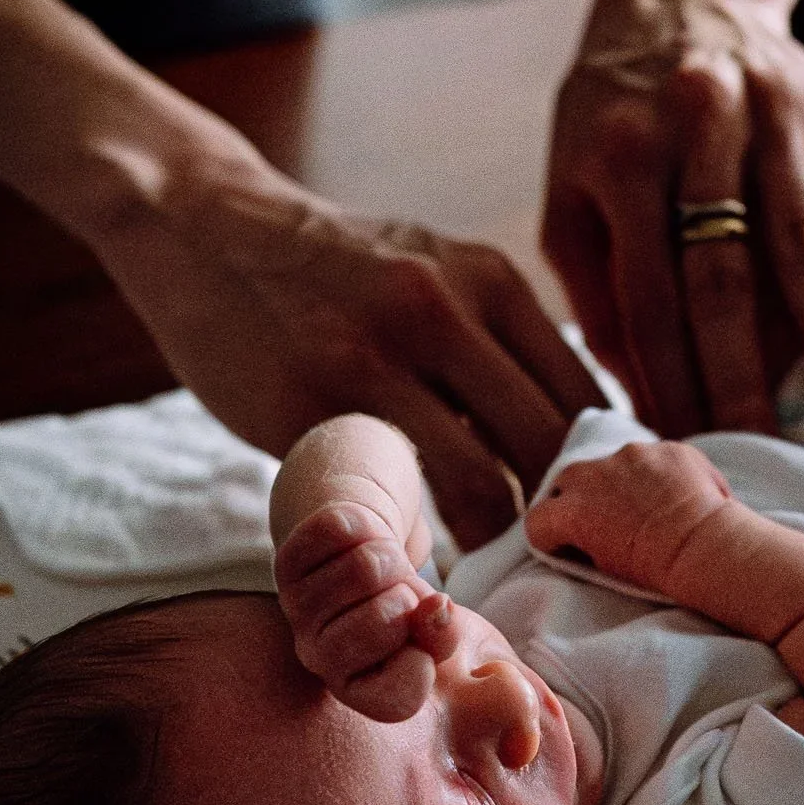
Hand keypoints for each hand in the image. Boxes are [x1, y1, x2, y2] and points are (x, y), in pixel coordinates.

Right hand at [92, 164, 604, 549]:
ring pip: (482, 484)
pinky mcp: (309, 404)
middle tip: (551, 567)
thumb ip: (498, 340)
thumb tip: (569, 439)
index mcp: (490, 280)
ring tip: (494, 576)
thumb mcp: (434, 270)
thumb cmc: (333, 271)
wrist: (204, 228)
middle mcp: (445, 310)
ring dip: (494, 545)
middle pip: (547, 444)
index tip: (591, 519)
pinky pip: (391, 499)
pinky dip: (418, 542)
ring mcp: (375, 357)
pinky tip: (421, 560)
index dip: (599, 472)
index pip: (586, 397)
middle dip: (559, 516)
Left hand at [274, 499, 456, 722]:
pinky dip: (364, 526)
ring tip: (382, 567)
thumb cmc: (405, 607)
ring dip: (389, 554)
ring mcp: (297, 610)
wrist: (366, 557)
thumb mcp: (435, 632)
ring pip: (365, 567)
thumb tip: (435, 607)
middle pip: (384, 617)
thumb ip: (445, 635)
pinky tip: (358, 543)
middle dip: (407, 593)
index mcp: (355, 688)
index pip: (402, 691)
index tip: (415, 640)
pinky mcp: (286, 565)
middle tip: (398, 593)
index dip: (425, 657)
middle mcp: (317, 658)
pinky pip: (338, 533)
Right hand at [523, 440, 731, 594]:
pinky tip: (679, 495)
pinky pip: (655, 458)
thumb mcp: (606, 566)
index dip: (551, 537)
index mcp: (570, 512)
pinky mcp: (665, 448)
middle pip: (569, 481)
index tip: (568, 546)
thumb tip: (589, 536)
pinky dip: (661, 474)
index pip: (539, 521)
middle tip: (604, 520)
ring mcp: (630, 455)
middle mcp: (591, 475)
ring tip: (649, 506)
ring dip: (621, 480)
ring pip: (614, 464)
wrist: (701, 548)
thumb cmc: (654, 569)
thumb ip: (587, 542)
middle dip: (579, 498)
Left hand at [542, 0, 803, 438]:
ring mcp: (775, 111)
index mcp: (622, 153)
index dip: (673, 381)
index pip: (651, 295)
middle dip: (751, 378)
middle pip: (730, 279)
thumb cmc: (614, 122)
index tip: (693, 447)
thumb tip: (642, 397)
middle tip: (774, 455)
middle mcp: (699, 124)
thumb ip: (597, 294)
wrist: (682, 1)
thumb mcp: (570, 195)